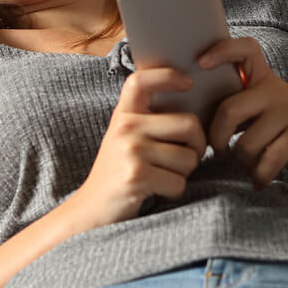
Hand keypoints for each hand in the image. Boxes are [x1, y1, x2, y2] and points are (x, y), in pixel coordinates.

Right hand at [67, 66, 207, 225]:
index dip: (168, 76)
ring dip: (184, 173)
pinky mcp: (137, 176)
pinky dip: (174, 191)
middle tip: (186, 158)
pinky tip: (155, 191)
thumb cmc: (118, 174)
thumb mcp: (126, 139)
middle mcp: (126, 127)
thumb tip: (192, 105)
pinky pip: (179, 181)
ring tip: (162, 177)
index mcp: (123, 115)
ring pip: (189, 157)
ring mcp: (130, 150)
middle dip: (197, 147)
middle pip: (190, 125)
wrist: (90, 211)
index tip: (189, 83)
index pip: (142, 80)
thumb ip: (149, 121)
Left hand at [200, 36, 287, 191]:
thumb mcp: (265, 112)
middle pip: (230, 109)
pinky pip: (269, 159)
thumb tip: (196, 121)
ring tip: (249, 169)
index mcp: (264, 80)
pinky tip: (259, 182)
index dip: (222, 50)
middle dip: (217, 139)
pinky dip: (260, 176)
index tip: (201, 63)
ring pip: (247, 142)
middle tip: (219, 152)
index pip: (245, 49)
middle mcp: (277, 90)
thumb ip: (238, 108)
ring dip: (243, 164)